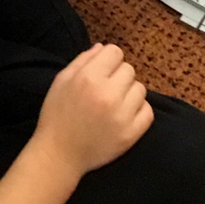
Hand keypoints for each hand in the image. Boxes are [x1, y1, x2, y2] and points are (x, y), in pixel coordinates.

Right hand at [34, 43, 153, 179]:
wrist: (59, 155)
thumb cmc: (57, 116)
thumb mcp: (61, 81)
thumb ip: (82, 60)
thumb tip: (102, 47)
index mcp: (89, 78)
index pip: (115, 52)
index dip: (108, 60)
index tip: (101, 72)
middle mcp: (108, 94)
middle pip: (129, 69)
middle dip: (118, 77)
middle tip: (105, 90)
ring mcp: (122, 115)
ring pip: (140, 89)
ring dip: (129, 93)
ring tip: (113, 104)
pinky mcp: (131, 133)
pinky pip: (148, 111)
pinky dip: (138, 111)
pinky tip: (123, 116)